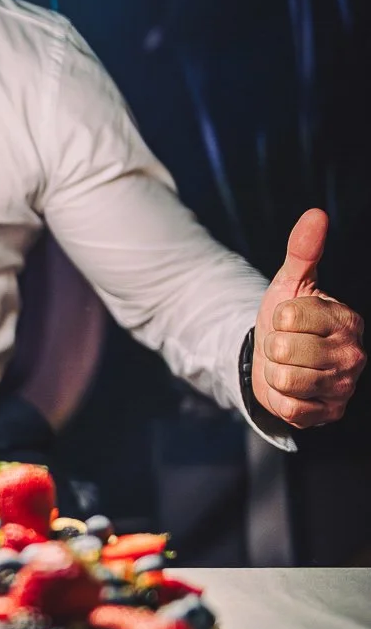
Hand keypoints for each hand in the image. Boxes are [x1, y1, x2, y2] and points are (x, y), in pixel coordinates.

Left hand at [252, 208, 365, 427]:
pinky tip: (292, 390)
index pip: (288, 317)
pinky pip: (288, 408)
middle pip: (283, 350)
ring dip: (275, 373)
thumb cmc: (289, 319)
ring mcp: (343, 387)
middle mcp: (353, 355)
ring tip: (289, 366)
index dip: (277, 318)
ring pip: (284, 379)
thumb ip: (303, 250)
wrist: (279, 359)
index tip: (290, 320)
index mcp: (347, 320)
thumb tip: (316, 214)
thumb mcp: (292, 282)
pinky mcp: (328, 414)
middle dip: (274, 347)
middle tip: (287, 346)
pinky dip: (280, 399)